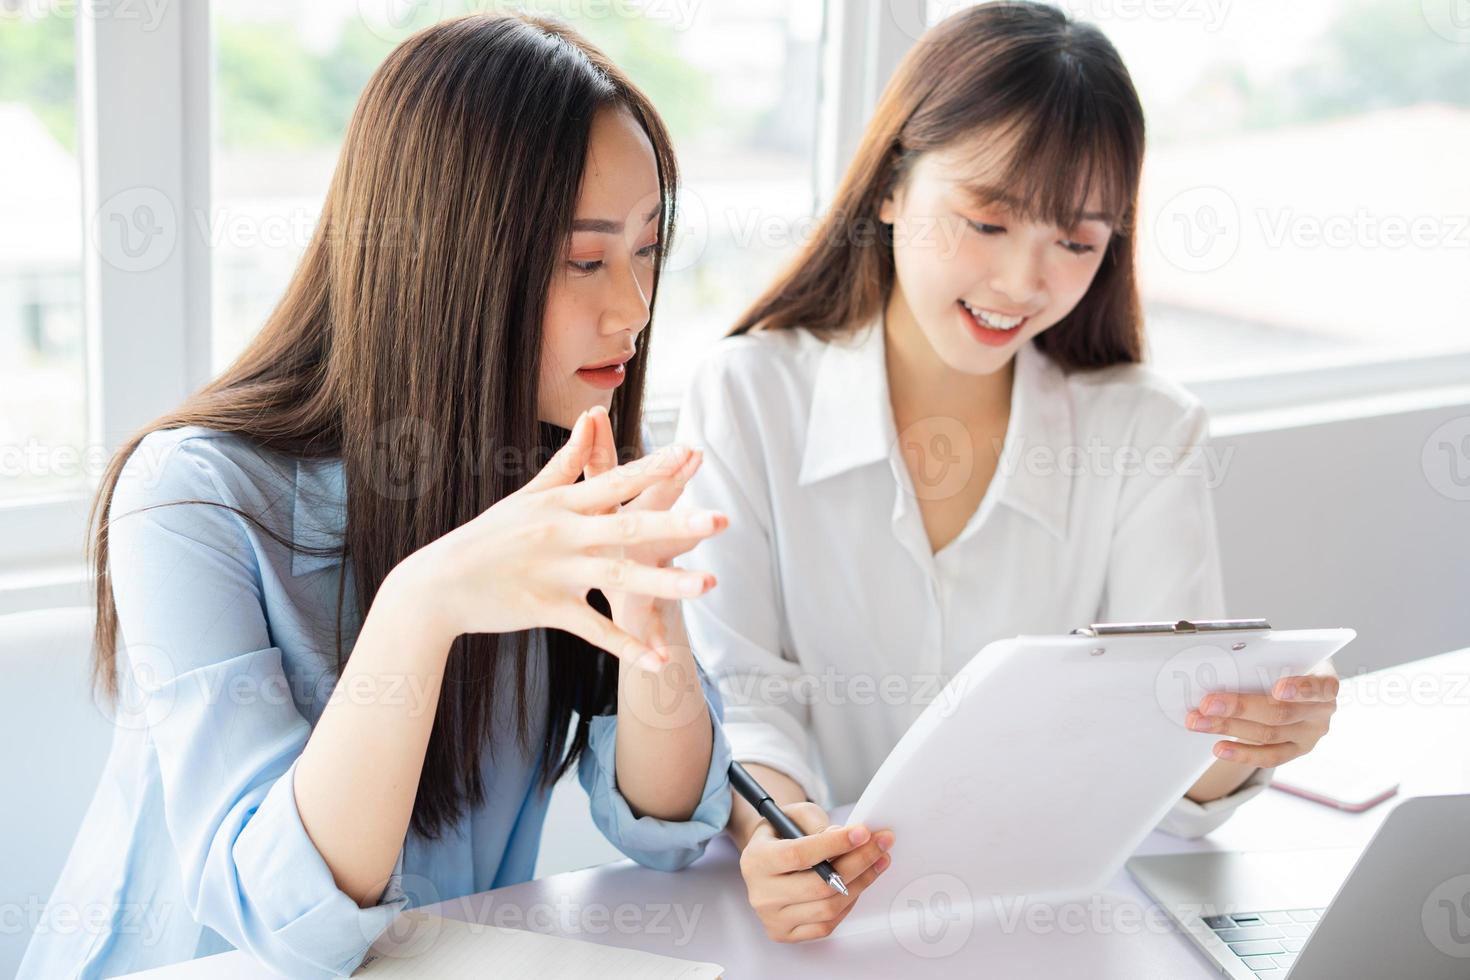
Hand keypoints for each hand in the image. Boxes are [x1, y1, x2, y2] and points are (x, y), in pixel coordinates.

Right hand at [393, 409, 725, 661]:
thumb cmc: (487, 537)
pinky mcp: (548, 609)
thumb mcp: (528, 496)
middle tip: (721, 519)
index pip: (615, 480)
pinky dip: (627, 647)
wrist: (439, 584)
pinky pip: (595, 630)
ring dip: (666, 583)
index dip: (654, 468)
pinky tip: (659, 661)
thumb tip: (590, 418)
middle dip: (676, 523)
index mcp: (561, 503)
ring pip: (619, 578)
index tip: (692, 454)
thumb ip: (567, 462)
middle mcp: (563, 534)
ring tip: (708, 584)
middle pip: (627, 526)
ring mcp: (557, 573)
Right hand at [738, 801, 893, 941]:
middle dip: (858, 862)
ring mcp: (773, 918)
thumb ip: (816, 823)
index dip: (834, 844)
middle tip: (881, 843)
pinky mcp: (786, 933)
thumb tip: (845, 838)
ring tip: (878, 861)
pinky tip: (859, 883)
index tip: (862, 832)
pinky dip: (848, 903)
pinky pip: (827, 924)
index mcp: (756, 861)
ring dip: (861, 883)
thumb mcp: (792, 815)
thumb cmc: (781, 835)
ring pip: (828, 907)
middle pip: (819, 885)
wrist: (765, 863)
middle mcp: (761, 894)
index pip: (798, 855)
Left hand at [1186, 665, 1339, 767]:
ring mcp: (1310, 734)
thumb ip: (1265, 661)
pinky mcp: (1296, 751)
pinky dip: (1242, 753)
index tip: (1278, 689)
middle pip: (1281, 712)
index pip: (1321, 686)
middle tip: (1207, 703)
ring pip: (1268, 734)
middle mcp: (1322, 711)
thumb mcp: (1284, 658)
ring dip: (1228, 727)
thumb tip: (1225, 661)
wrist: (1296, 688)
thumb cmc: (1286, 666)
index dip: (1302, 688)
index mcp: (1325, 680)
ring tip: (1198, 721)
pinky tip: (1219, 748)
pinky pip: (1269, 756)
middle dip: (1240, 707)